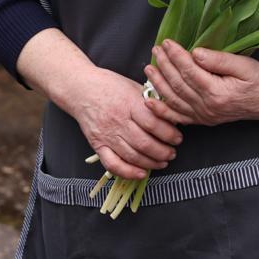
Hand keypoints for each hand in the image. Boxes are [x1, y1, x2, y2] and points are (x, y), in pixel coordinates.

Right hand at [66, 67, 182, 180]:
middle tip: (172, 153)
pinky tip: (141, 173)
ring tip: (162, 162)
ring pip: (132, 156)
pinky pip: (113, 164)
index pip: (153, 123)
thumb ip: (151, 101)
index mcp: (129, 103)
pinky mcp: (97, 145)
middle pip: (144, 143)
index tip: (178, 137)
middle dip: (163, 151)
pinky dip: (128, 172)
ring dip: (151, 162)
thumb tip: (170, 115)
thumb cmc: (109, 85)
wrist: (80, 89)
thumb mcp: (133, 86)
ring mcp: (107, 135)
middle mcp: (118, 121)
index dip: (169, 134)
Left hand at [143, 39, 258, 126]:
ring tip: (149, 67)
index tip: (167, 41)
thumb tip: (196, 53)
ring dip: (159, 83)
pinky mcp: (203, 120)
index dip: (176, 55)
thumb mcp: (244, 65)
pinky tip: (150, 101)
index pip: (190, 71)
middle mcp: (207, 107)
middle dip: (165, 65)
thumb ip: (219, 60)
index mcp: (217, 92)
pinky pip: (178, 117)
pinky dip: (162, 110)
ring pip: (174, 100)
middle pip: (179, 84)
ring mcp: (204, 116)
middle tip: (156, 49)